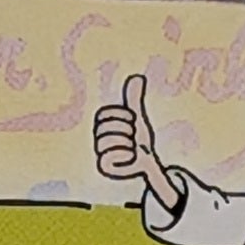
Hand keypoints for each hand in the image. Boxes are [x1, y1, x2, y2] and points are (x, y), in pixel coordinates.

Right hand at [92, 69, 166, 197]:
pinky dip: (125, 156)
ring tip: (132, 150)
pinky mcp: (104, 167)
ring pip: (110, 142)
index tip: (131, 121)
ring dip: (128, 144)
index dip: (122, 115)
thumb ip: (134, 99)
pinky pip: (109, 157)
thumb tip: (138, 77)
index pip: (104, 114)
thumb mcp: (137, 117)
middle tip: (133, 137)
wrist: (146, 161)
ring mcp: (100, 153)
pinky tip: (130, 159)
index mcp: (102, 127)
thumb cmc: (139, 140)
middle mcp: (98, 140)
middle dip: (126, 130)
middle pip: (107, 128)